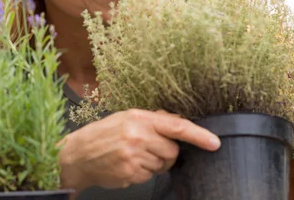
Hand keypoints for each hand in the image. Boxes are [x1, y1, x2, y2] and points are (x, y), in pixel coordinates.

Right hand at [58, 109, 219, 191]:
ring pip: (162, 165)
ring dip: (152, 164)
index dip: (198, 135)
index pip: (176, 126)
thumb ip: (152, 120)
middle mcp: (137, 135)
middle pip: (172, 151)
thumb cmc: (103, 134)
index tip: (214, 142)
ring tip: (132, 156)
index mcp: (139, 117)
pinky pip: (150, 176)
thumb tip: (177, 121)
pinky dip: (142, 173)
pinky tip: (127, 165)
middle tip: (147, 149)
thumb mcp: (126, 118)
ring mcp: (133, 155)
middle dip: (165, 153)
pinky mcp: (130, 172)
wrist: (78, 153)